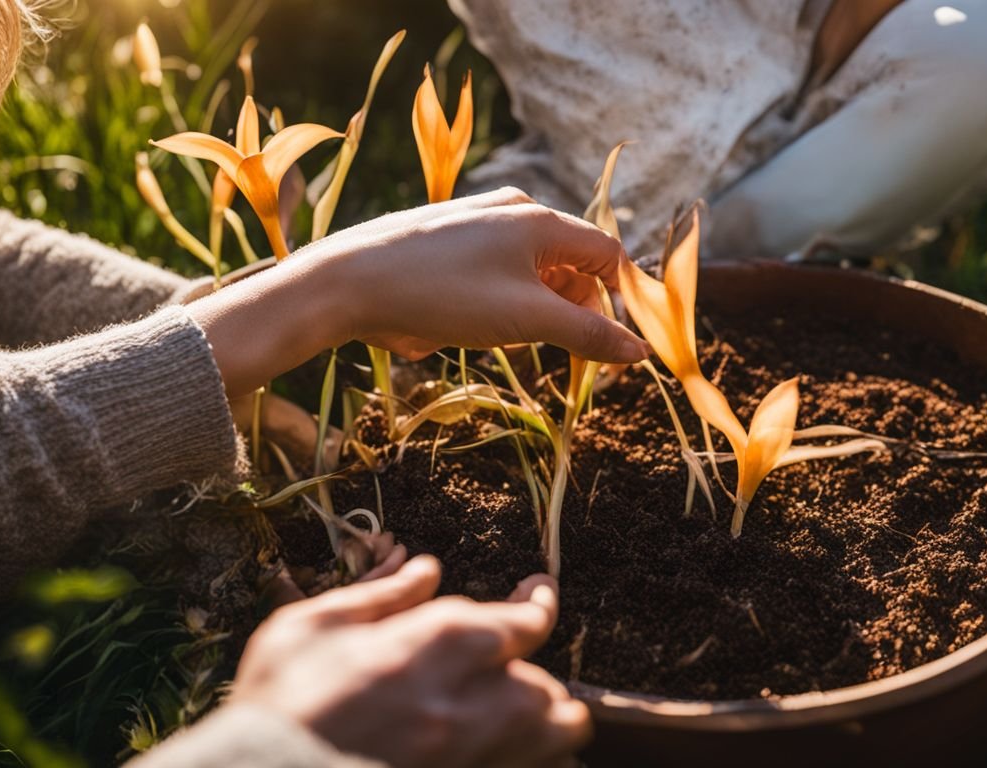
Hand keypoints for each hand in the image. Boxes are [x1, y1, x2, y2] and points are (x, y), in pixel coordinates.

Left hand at [188, 188, 647, 398]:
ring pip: (534, 272)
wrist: (346, 283)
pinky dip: (503, 304)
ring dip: (539, 312)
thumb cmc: (442, 295)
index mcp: (540, 220)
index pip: (607, 254)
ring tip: (511, 342)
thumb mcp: (525, 319)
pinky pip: (498, 273)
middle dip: (578, 313)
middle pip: (573, 264)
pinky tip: (473, 326)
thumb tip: (640, 353)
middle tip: (569, 362)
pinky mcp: (450, 242)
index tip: (616, 346)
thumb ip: (588, 334)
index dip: (621, 301)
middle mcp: (514, 211)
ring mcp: (479, 224)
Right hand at [234, 555, 591, 767]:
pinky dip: (533, 759)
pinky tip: (508, 748)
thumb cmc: (277, 701)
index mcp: (440, 643)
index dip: (539, 602)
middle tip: (511, 662)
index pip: (525, 620)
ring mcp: (472, 755)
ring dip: (548, 720)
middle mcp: (471, 702)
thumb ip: (381, 597)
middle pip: (546, 685)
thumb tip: (425, 568)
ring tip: (531, 710)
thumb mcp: (313, 627)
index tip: (540, 590)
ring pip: (554, 736)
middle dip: (533, 671)